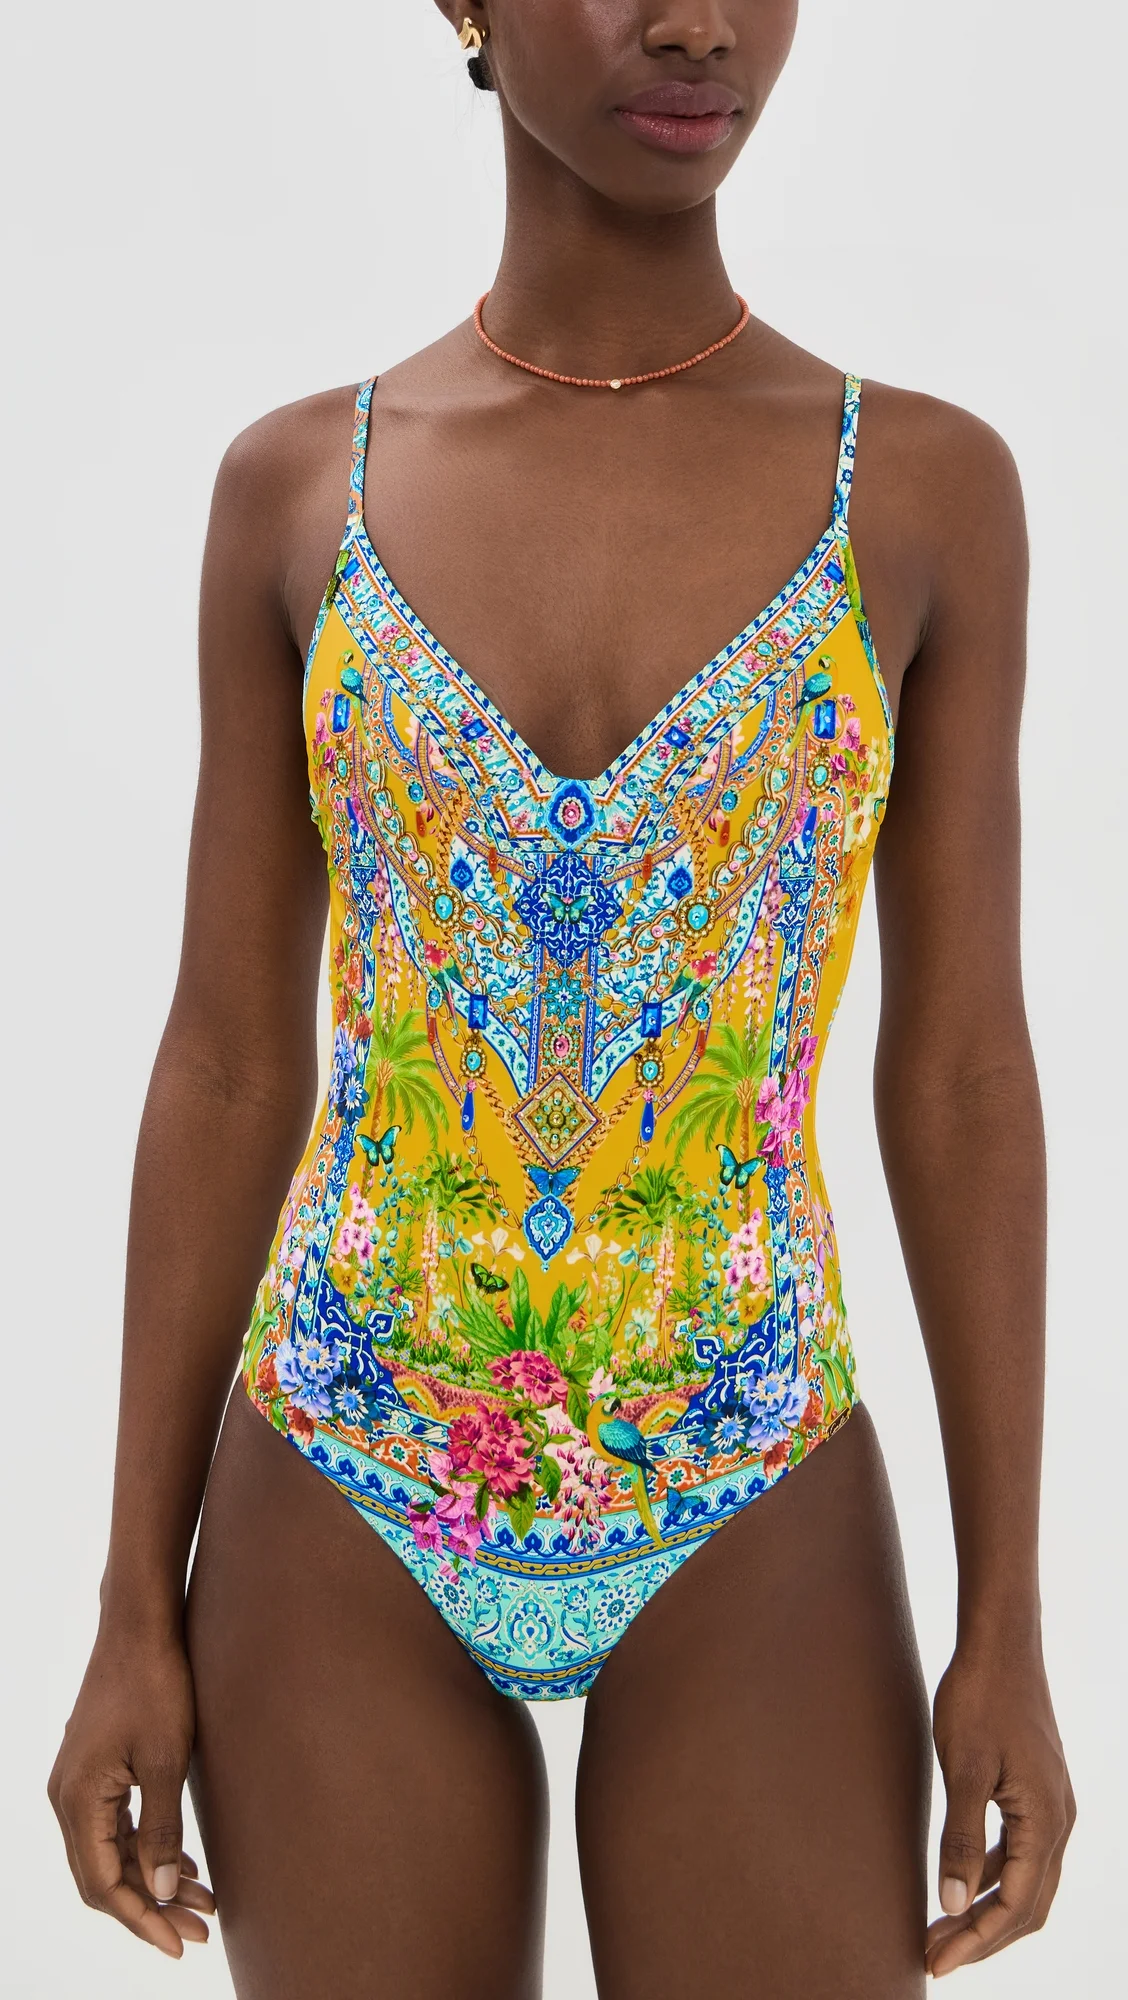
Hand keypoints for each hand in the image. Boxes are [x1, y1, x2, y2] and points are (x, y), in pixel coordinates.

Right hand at [48, 1627, 214, 1957]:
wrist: (140, 1625)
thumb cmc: (156, 1683)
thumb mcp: (167, 1760)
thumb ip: (161, 1829)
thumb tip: (159, 1892)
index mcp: (77, 1798)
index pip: (102, 1884)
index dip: (140, 1920)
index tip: (179, 1944)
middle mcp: (67, 1797)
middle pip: (103, 1875)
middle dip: (150, 1907)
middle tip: (200, 1929)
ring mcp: (79, 1783)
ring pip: (110, 1852)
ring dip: (151, 1879)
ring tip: (202, 1900)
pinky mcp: (96, 1769)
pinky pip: (114, 1826)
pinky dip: (146, 1849)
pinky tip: (182, 1862)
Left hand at [926, 1639, 1073, 1977]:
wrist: (1000, 1643)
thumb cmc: (979, 1698)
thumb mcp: (964, 1768)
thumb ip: (959, 1837)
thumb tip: (951, 1904)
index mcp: (1045, 1821)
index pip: (1014, 1906)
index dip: (976, 1941)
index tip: (935, 1963)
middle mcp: (1058, 1820)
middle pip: (1025, 1904)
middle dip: (982, 1937)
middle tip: (934, 1957)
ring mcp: (1050, 1805)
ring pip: (1023, 1879)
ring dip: (984, 1908)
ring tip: (938, 1928)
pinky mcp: (1036, 1790)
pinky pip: (1017, 1850)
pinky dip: (989, 1873)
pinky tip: (956, 1879)